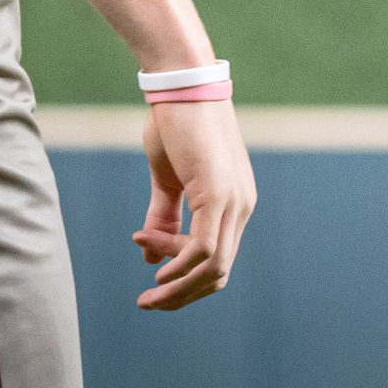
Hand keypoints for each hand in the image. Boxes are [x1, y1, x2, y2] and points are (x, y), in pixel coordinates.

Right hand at [133, 100, 254, 309]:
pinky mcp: (219, 193)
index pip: (216, 258)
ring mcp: (234, 200)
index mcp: (235, 202)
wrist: (181, 85)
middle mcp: (242, 206)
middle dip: (182, 294)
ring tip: (147, 295)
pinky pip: (205, 248)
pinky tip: (158, 273)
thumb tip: (151, 261)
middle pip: (219, 271)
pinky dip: (180, 267)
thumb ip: (164, 217)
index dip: (181, 272)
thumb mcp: (167, 179)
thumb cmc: (175, 125)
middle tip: (147, 303)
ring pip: (214, 266)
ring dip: (179, 288)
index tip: (145, 255)